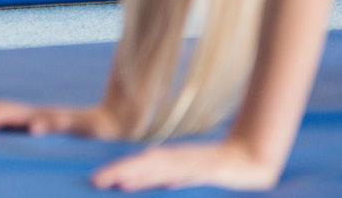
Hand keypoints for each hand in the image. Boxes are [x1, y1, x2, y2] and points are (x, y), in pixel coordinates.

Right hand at [0, 100, 120, 138]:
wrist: (118, 122)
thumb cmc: (99, 130)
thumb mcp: (81, 129)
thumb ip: (58, 125)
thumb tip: (34, 126)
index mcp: (38, 115)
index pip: (1, 114)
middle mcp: (35, 114)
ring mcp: (38, 118)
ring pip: (2, 114)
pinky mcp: (42, 126)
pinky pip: (10, 122)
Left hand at [89, 138, 281, 191]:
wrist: (247, 159)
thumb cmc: (214, 167)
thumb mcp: (186, 175)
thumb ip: (166, 176)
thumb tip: (142, 182)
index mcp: (168, 161)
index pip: (136, 166)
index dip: (115, 172)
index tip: (94, 181)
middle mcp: (175, 160)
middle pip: (142, 165)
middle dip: (118, 173)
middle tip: (94, 181)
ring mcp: (190, 163)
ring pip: (160, 168)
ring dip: (138, 174)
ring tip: (116, 182)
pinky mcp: (207, 168)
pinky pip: (186, 172)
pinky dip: (172, 176)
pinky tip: (163, 180)